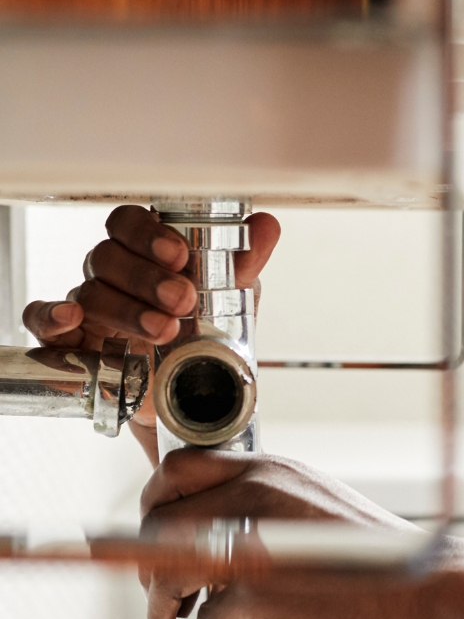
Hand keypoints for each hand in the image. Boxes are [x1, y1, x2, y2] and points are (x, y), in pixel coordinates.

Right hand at [22, 204, 279, 456]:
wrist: (191, 394)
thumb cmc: (203, 335)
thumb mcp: (231, 300)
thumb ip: (244, 263)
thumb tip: (266, 225)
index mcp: (145, 254)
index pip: (129, 223)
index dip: (149, 234)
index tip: (179, 255)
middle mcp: (111, 274)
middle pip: (108, 256)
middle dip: (146, 277)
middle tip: (182, 299)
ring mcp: (88, 306)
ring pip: (89, 291)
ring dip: (127, 309)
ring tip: (164, 330)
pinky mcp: (71, 341)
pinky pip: (43, 319)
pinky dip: (52, 316)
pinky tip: (74, 319)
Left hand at [140, 448, 436, 618]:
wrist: (429, 586)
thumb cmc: (380, 557)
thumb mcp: (317, 506)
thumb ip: (268, 505)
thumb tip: (220, 527)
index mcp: (270, 467)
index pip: (176, 469)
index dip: (154, 506)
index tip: (155, 539)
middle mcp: (256, 493)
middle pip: (158, 519)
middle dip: (145, 562)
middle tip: (164, 596)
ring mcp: (255, 540)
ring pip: (164, 569)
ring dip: (157, 608)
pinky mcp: (261, 592)